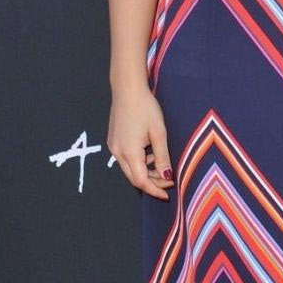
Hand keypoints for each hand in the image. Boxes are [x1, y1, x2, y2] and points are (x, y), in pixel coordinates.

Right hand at [108, 82, 174, 198]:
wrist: (127, 89)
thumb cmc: (145, 108)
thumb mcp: (159, 133)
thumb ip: (162, 157)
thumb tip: (167, 176)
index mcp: (129, 152)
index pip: (141, 181)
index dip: (155, 190)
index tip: (168, 193)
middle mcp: (118, 152)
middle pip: (134, 178)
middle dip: (151, 183)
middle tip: (169, 182)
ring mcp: (113, 147)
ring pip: (129, 169)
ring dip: (145, 172)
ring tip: (161, 166)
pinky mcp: (113, 141)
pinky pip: (125, 159)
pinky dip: (138, 162)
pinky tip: (149, 154)